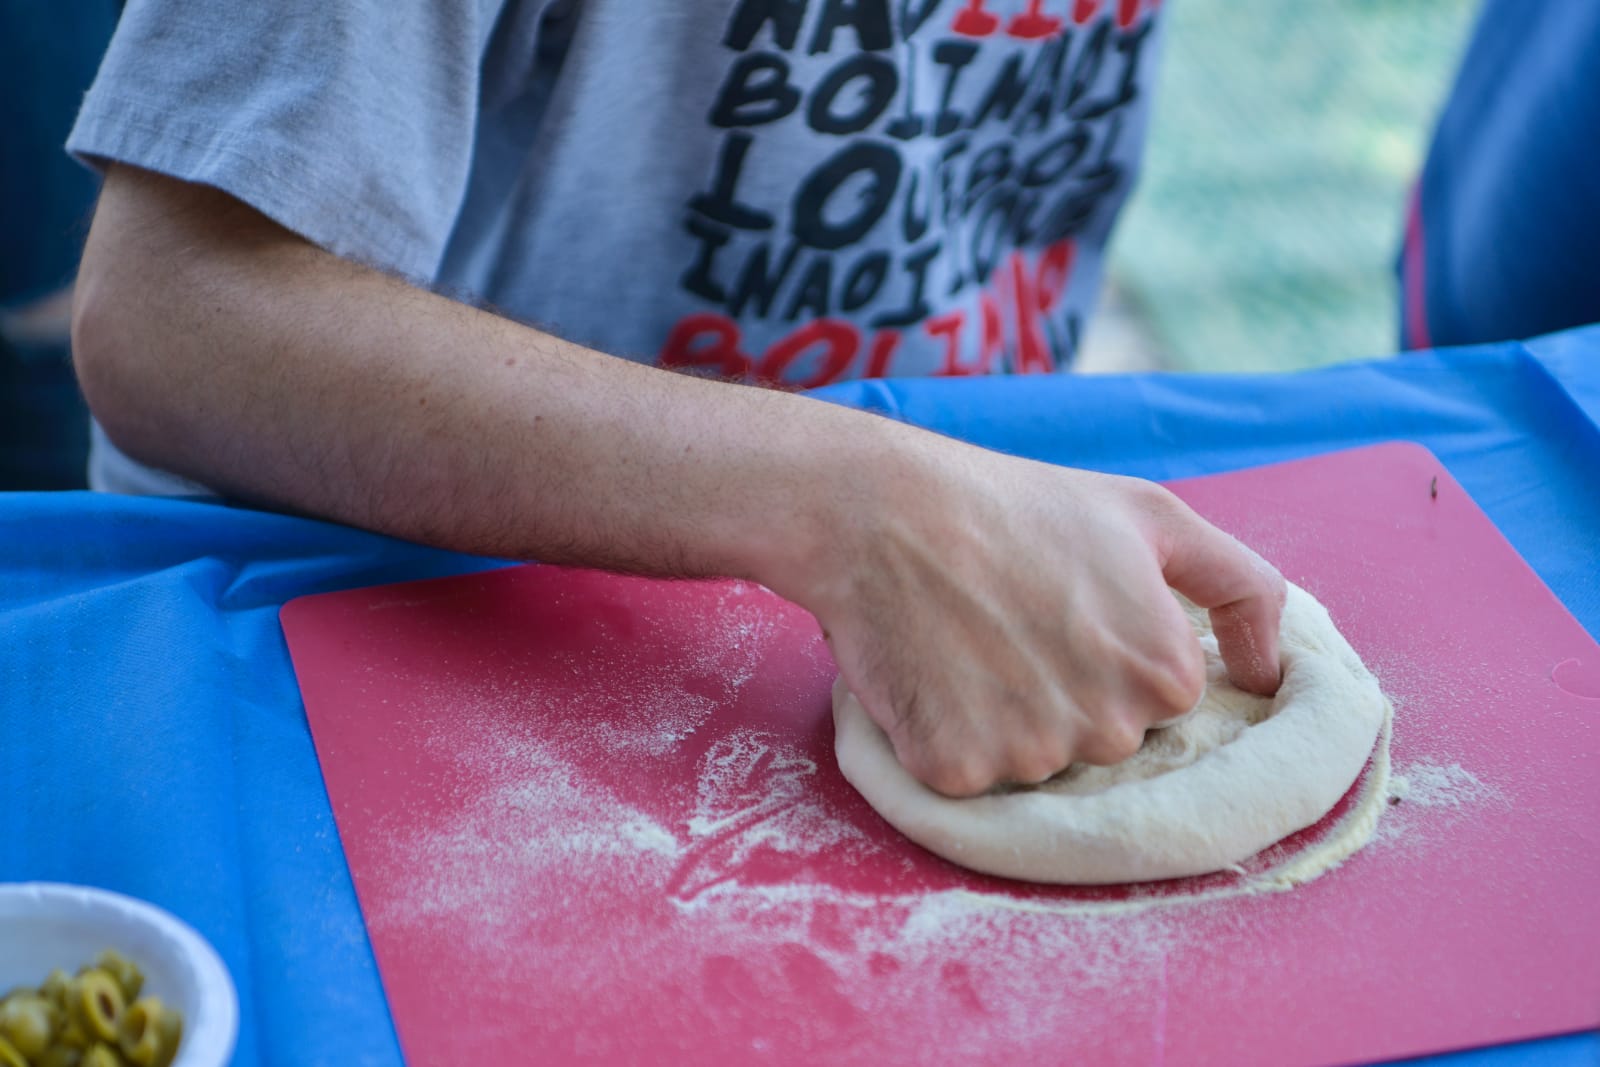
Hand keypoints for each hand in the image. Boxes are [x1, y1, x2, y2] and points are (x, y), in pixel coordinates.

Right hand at [796, 433, 1284, 796]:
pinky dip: (944, 733)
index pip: (1156, 703)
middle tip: (1009, 620)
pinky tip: (933, 672)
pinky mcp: (957, 771)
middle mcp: (1109, 728)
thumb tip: (1270, 675)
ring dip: (999, 717)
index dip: (1107, 655)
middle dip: (1059, 692)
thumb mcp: (1151, 517)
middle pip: (1096, 741)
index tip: (1065, 611)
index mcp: (1165, 673)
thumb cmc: (1018, 506)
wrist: (885, 510)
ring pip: (1030, 762)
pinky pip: (964, 775)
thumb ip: (1241, 587)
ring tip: (967, 641)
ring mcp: (1031, 755)